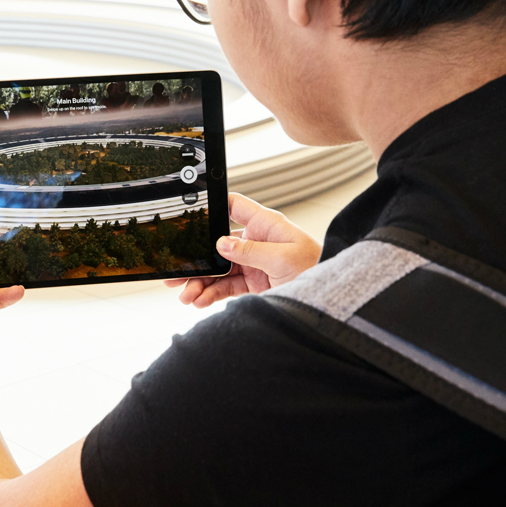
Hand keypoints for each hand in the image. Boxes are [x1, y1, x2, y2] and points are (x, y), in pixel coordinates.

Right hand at [164, 193, 320, 307]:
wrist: (329, 298)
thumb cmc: (317, 268)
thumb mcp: (283, 257)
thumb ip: (250, 250)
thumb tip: (222, 243)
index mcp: (265, 225)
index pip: (234, 206)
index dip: (214, 205)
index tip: (191, 213)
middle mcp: (256, 241)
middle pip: (217, 245)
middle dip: (197, 259)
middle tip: (176, 272)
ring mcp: (252, 263)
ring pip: (218, 270)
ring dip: (200, 282)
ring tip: (186, 295)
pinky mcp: (252, 283)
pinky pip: (225, 287)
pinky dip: (211, 294)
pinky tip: (199, 300)